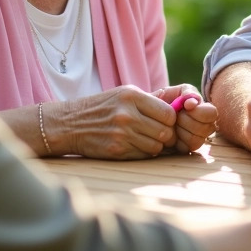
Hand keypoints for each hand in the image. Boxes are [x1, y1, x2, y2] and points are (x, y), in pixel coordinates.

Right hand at [55, 85, 178, 159]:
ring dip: (155, 145)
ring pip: (156, 146)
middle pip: (165, 132)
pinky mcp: (116, 150)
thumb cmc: (103, 107)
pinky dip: (143, 152)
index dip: (171, 120)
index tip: (166, 121)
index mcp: (133, 96)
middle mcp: (128, 115)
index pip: (169, 113)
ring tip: (144, 138)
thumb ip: (150, 101)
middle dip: (166, 135)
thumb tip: (181, 107)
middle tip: (159, 134)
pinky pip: (143, 155)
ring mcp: (122, 134)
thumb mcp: (124, 94)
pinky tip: (133, 145)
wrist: (70, 124)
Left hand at [154, 84, 217, 152]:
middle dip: (187, 120)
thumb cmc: (166, 100)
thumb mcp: (178, 91)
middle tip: (176, 116)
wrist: (150, 113)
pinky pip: (186, 148)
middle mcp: (205, 126)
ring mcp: (197, 139)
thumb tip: (193, 104)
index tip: (185, 106)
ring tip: (173, 124)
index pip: (212, 113)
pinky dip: (176, 141)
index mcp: (205, 110)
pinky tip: (171, 134)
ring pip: (195, 140)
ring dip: (181, 131)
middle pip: (205, 128)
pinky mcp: (187, 149)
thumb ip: (188, 93)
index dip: (199, 111)